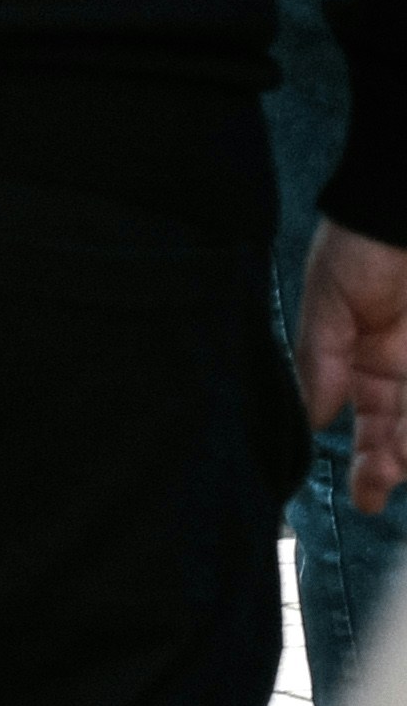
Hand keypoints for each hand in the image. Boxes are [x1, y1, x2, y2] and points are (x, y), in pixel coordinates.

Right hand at [306, 219, 406, 509]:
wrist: (401, 207)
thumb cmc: (360, 247)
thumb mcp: (327, 304)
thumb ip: (318, 362)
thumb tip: (308, 418)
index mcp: (365, 364)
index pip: (369, 425)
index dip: (368, 464)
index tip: (366, 499)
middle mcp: (403, 371)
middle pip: (401, 433)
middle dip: (389, 465)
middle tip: (378, 491)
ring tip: (397, 463)